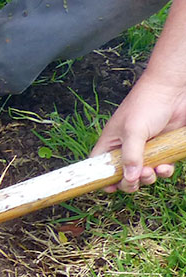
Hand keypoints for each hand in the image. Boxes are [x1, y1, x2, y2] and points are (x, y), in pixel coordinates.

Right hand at [92, 74, 185, 191]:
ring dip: (149, 178)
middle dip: (130, 182)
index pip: (100, 166)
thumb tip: (129, 178)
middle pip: (122, 175)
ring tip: (153, 171)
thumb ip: (130, 156)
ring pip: (143, 174)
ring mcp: (146, 149)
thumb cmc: (147, 103)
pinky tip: (166, 166)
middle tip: (137, 179)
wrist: (174, 89)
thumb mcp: (134, 130)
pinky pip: (162, 167)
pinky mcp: (163, 148)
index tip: (111, 187)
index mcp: (112, 143)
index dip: (103, 178)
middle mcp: (127, 148)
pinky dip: (164, 171)